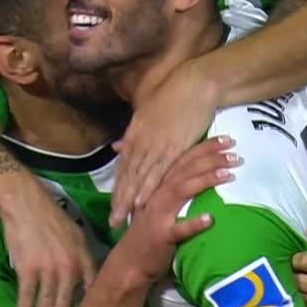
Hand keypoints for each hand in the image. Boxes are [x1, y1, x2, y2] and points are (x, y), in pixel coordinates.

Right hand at [1, 188, 98, 306]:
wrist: (25, 203)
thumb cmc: (51, 219)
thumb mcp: (76, 236)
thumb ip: (82, 259)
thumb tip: (86, 281)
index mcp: (84, 259)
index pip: (91, 293)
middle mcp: (70, 268)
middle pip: (68, 306)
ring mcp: (49, 269)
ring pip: (47, 306)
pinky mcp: (28, 269)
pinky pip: (26, 298)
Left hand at [110, 60, 218, 228]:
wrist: (195, 83)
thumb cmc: (172, 95)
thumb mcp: (145, 113)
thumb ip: (131, 134)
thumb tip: (117, 146)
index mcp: (134, 133)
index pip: (123, 166)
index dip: (118, 188)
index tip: (112, 206)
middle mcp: (141, 141)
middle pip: (127, 176)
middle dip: (119, 200)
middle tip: (112, 222)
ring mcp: (156, 145)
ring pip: (139, 177)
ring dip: (130, 199)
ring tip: (123, 218)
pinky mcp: (174, 147)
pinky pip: (159, 171)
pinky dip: (149, 187)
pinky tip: (142, 201)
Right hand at [110, 135, 237, 282]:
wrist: (129, 262)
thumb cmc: (148, 232)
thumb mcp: (158, 204)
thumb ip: (174, 186)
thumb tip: (198, 170)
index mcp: (158, 184)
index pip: (183, 159)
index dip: (205, 147)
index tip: (227, 140)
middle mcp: (157, 194)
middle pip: (185, 169)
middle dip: (211, 158)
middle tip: (235, 153)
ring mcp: (158, 214)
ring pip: (182, 191)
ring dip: (206, 180)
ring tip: (229, 174)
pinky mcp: (161, 236)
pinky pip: (179, 229)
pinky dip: (194, 223)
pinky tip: (211, 218)